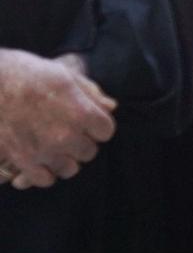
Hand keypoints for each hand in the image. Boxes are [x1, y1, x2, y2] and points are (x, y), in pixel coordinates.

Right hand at [0, 50, 116, 189]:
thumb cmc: (28, 73)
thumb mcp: (65, 75)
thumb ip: (91, 94)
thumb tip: (111, 107)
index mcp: (81, 113)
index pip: (106, 132)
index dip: (97, 125)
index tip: (87, 120)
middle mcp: (65, 136)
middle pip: (89, 152)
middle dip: (82, 142)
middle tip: (69, 131)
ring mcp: (43, 151)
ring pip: (69, 169)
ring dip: (65, 158)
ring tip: (55, 146)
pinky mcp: (22, 161)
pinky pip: (44, 179)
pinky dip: (44, 172)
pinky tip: (40, 158)